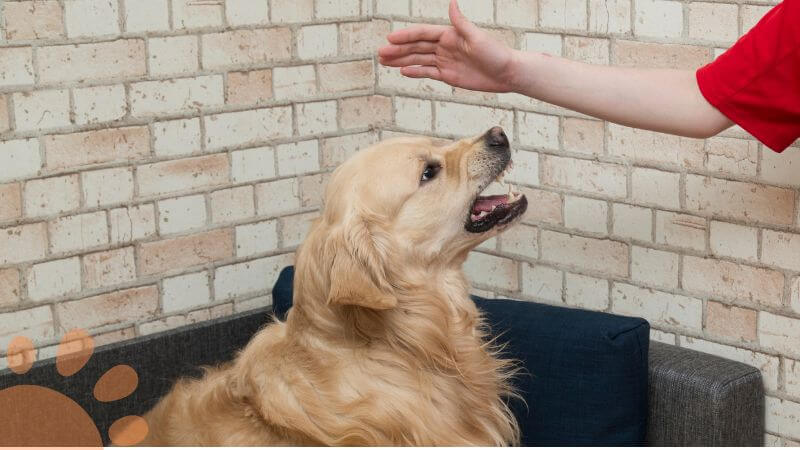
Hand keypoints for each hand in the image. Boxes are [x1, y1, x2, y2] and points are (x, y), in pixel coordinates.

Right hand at [378, 0, 517, 92]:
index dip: (406, 36)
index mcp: (450, 35)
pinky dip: (415, 72)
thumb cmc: (496, 53)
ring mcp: (445, 61)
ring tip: (384, 61)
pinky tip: (402, 71)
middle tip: (380, 53)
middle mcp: (445, 47)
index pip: (423, 34)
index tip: (390, 38)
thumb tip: (452, 2)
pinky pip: (428, 73)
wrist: (507, 73)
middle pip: (416, 48)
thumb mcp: (477, 37)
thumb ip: (460, 22)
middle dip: (398, 50)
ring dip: (401, 60)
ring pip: (418, 60)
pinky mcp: (449, 75)